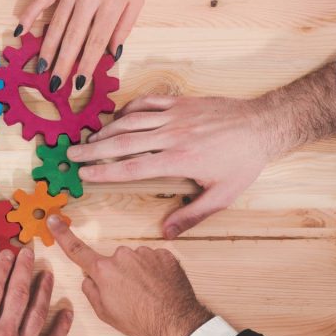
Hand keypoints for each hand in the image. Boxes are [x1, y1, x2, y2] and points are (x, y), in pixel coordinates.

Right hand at [0, 249, 73, 335]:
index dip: (1, 268)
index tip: (7, 253)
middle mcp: (2, 334)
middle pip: (17, 294)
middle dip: (24, 270)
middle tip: (30, 252)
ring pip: (37, 312)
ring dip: (44, 290)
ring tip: (47, 273)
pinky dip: (61, 326)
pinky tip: (67, 311)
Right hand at [18, 0, 143, 91]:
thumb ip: (125, 27)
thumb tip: (112, 54)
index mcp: (111, 3)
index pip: (96, 40)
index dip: (86, 63)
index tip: (78, 82)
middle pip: (73, 36)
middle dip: (63, 63)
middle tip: (55, 83)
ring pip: (56, 23)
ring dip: (47, 48)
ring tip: (41, 67)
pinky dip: (29, 15)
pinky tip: (21, 31)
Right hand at [47, 216, 211, 335]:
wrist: (176, 323)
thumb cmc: (139, 321)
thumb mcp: (104, 312)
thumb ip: (91, 290)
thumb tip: (89, 278)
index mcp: (104, 270)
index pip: (77, 250)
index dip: (63, 235)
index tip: (54, 220)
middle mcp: (123, 256)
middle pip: (114, 261)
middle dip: (118, 274)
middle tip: (130, 295)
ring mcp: (145, 253)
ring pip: (135, 260)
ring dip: (139, 273)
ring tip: (148, 294)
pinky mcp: (165, 255)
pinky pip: (154, 260)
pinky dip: (156, 272)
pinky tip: (160, 288)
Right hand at [68, 95, 275, 238]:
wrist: (263, 125)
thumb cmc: (243, 162)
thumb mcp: (222, 195)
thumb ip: (192, 214)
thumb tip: (166, 233)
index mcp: (178, 160)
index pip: (132, 167)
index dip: (105, 171)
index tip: (84, 174)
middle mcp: (171, 136)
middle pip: (123, 142)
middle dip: (93, 149)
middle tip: (72, 154)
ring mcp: (175, 116)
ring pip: (131, 121)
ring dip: (106, 129)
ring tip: (87, 139)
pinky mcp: (181, 102)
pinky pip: (147, 102)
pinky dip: (129, 109)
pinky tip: (118, 118)